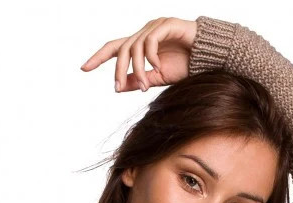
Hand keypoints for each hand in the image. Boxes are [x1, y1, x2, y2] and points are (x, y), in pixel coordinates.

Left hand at [80, 17, 197, 92]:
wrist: (209, 57)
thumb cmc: (186, 65)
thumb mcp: (158, 78)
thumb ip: (139, 81)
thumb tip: (120, 87)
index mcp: (140, 44)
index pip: (114, 48)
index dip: (98, 58)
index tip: (83, 69)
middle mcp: (144, 33)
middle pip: (122, 49)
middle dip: (117, 70)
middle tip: (117, 88)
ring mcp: (155, 27)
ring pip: (135, 48)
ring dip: (137, 69)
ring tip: (144, 86)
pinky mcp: (166, 25)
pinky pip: (150, 41)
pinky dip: (151, 57)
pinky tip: (158, 67)